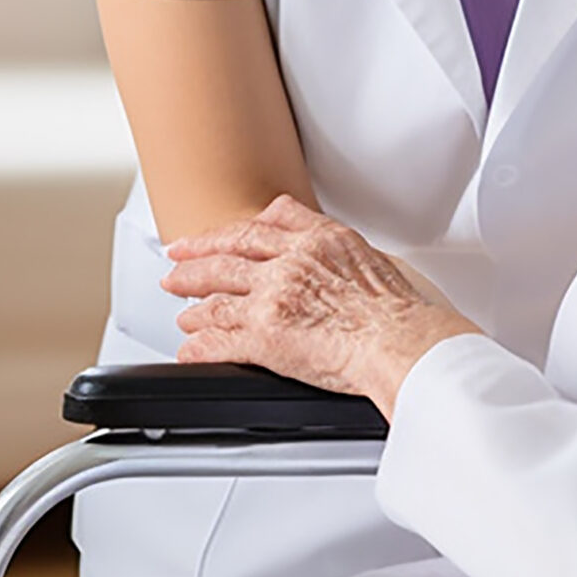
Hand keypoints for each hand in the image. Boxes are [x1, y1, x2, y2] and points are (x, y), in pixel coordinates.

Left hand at [162, 196, 476, 415]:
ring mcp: (273, 299)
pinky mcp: (265, 338)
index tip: (209, 237)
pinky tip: (191, 349)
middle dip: (193, 261)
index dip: (225, 233)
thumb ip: (330, 237)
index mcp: (316, 240)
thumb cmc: (398, 310)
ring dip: (193, 307)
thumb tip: (312, 230)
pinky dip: (199, 346)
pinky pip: (218, 341)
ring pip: (216, 298)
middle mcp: (289, 264)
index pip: (258, 227)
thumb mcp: (368, 252)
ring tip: (184, 314)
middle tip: (174, 265)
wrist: (402, 342)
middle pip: (226, 256)